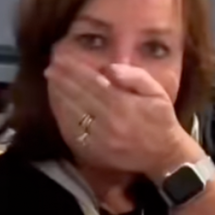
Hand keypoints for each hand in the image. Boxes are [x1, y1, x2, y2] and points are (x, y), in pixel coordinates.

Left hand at [45, 54, 202, 177]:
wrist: (164, 155)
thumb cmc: (161, 119)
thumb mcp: (157, 92)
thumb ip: (135, 77)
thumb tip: (109, 68)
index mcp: (122, 104)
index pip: (92, 82)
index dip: (74, 69)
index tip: (61, 58)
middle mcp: (107, 121)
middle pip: (78, 96)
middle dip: (62, 79)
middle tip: (50, 67)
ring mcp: (98, 138)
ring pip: (72, 112)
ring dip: (59, 95)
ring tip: (51, 80)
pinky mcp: (94, 151)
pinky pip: (72, 130)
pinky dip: (63, 115)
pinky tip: (58, 103)